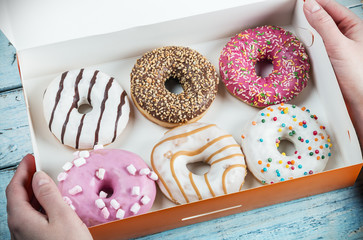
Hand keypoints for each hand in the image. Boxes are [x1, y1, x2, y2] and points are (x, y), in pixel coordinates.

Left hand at [6, 154, 92, 239]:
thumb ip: (48, 194)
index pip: (15, 188)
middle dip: (25, 180)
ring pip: (23, 208)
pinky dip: (37, 204)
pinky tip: (48, 203)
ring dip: (31, 192)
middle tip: (36, 166)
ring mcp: (24, 236)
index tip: (30, 158)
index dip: (22, 171)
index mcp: (21, 219)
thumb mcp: (62, 216)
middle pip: (16, 198)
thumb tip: (38, 177)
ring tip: (44, 181)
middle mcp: (18, 228)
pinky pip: (30, 217)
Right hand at [303, 0, 362, 142]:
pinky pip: (317, 48)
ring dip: (308, 32)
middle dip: (310, 16)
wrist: (359, 100)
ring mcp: (338, 48)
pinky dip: (308, 45)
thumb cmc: (358, 74)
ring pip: (320, 34)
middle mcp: (346, 36)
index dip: (316, 2)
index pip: (332, 7)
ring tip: (296, 28)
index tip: (300, 1)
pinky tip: (301, 46)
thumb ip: (323, 24)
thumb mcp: (339, 45)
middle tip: (294, 14)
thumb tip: (310, 6)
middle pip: (325, 19)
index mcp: (354, 26)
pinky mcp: (330, 60)